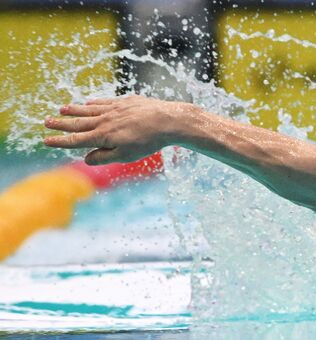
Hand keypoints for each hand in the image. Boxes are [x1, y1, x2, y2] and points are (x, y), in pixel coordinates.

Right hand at [43, 95, 193, 164]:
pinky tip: (87, 104)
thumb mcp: (126, 155)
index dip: (60, 141)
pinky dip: (92, 104)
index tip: (46, 140)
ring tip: (61, 110)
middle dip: (61, 124)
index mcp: (103, 136)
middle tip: (46, 122)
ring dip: (73, 110)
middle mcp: (104, 121)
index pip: (76, 140)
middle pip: (78, 123)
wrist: (167, 120)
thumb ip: (104, 157)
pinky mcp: (124, 102)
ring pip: (88, 110)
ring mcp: (113, 109)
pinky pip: (103, 102)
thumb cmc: (148, 141)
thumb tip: (86, 159)